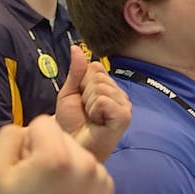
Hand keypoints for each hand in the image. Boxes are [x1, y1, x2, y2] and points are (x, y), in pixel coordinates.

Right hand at [0, 116, 113, 193]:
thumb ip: (9, 136)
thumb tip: (29, 130)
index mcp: (56, 155)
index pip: (42, 123)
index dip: (28, 143)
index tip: (24, 168)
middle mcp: (84, 161)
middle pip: (62, 136)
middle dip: (49, 150)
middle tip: (37, 182)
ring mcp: (100, 177)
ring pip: (77, 152)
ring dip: (65, 163)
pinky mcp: (108, 191)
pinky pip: (90, 170)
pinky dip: (79, 179)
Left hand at [55, 46, 130, 163]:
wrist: (72, 145)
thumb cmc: (71, 123)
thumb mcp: (69, 92)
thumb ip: (76, 71)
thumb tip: (75, 48)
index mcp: (109, 87)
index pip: (95, 67)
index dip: (81, 83)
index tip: (80, 100)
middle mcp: (120, 95)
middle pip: (98, 76)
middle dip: (84, 93)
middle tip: (85, 112)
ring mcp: (124, 106)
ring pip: (100, 87)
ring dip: (88, 103)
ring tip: (90, 118)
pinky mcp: (124, 117)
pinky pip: (103, 100)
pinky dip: (94, 110)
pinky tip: (96, 123)